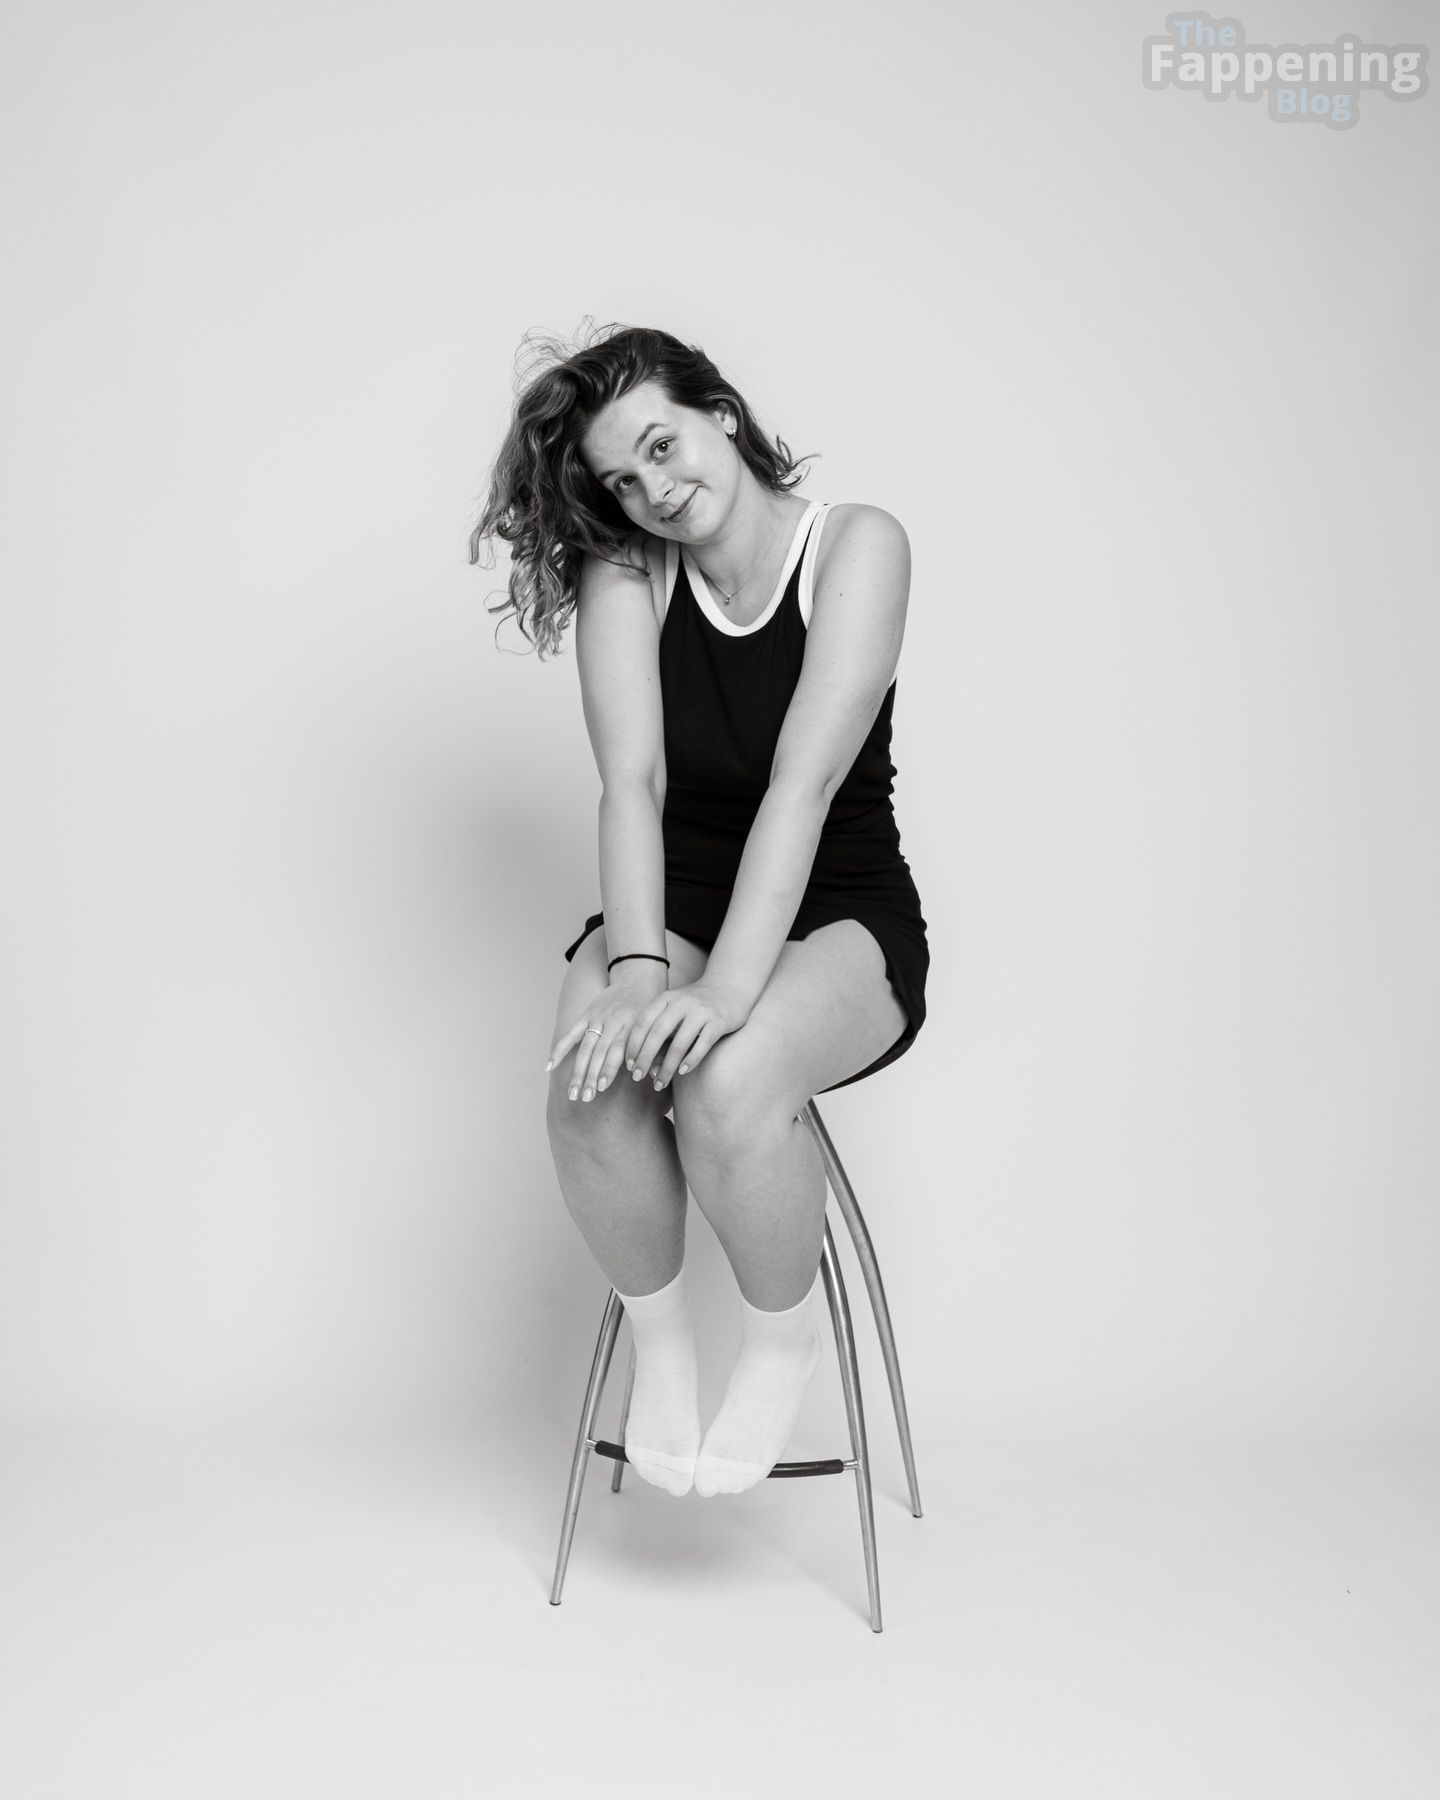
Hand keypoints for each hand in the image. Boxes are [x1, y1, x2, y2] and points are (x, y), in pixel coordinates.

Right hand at [547, 966, 667, 1102]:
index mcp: (631, 1025)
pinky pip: (571, 1034)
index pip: (617, 1049)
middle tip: (586, 1098)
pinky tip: (549, 1067)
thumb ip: (655, 1050)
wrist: (638, 977)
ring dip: (578, 1071)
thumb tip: (655, 1077)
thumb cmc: (651, 1008)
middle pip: (599, 1052)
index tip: (602, 1087)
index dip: (609, 1068)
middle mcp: (612, 1021)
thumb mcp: (657, 1026)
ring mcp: (597, 1018)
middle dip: (591, 1076)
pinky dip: (560, 1050)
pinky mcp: (587, 1015)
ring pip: (585, 1047)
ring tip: (573, 1093)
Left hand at [625, 978, 753, 1090]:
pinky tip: (682, 1072)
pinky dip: (691, 1060)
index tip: (628, 1065)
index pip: (643, 1022)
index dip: (633, 1044)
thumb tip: (643, 1062)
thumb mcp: (674, 1008)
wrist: (730, 987)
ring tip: (660, 1083)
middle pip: (658, 1033)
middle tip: (637, 1077)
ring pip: (679, 1043)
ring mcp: (701, 1012)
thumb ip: (659, 1028)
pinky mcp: (718, 1022)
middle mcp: (681, 1003)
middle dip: (645, 1057)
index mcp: (666, 998)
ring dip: (667, 1067)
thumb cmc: (696, 1004)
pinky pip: (702, 1045)